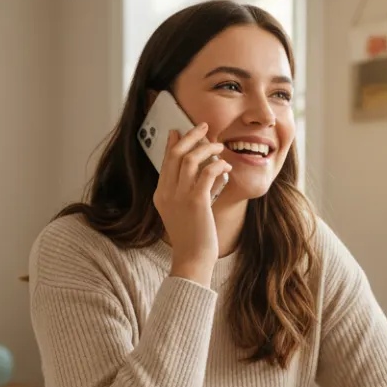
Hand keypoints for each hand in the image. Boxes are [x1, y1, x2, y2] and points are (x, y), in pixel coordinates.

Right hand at [152, 123, 231, 284]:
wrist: (192, 260)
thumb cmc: (193, 237)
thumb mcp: (188, 210)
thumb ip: (194, 189)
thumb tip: (211, 169)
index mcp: (160, 195)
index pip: (165, 161)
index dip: (173, 142)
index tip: (181, 130)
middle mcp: (166, 193)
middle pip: (175, 154)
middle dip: (190, 136)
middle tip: (203, 126)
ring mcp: (179, 197)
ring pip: (190, 159)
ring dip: (206, 148)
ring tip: (219, 146)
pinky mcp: (196, 202)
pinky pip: (207, 173)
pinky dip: (218, 165)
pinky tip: (225, 166)